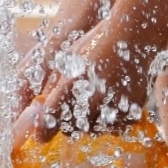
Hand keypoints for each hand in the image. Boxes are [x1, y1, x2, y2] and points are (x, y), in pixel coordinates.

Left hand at [14, 24, 141, 145]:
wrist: (133, 35)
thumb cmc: (95, 44)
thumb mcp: (67, 59)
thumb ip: (51, 88)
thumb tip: (34, 115)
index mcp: (72, 83)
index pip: (49, 120)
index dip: (42, 129)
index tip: (41, 132)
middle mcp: (92, 98)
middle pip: (70, 129)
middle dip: (68, 120)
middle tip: (76, 101)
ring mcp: (113, 107)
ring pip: (91, 130)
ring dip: (89, 120)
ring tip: (95, 95)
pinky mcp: (130, 112)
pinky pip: (112, 128)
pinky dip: (108, 119)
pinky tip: (110, 98)